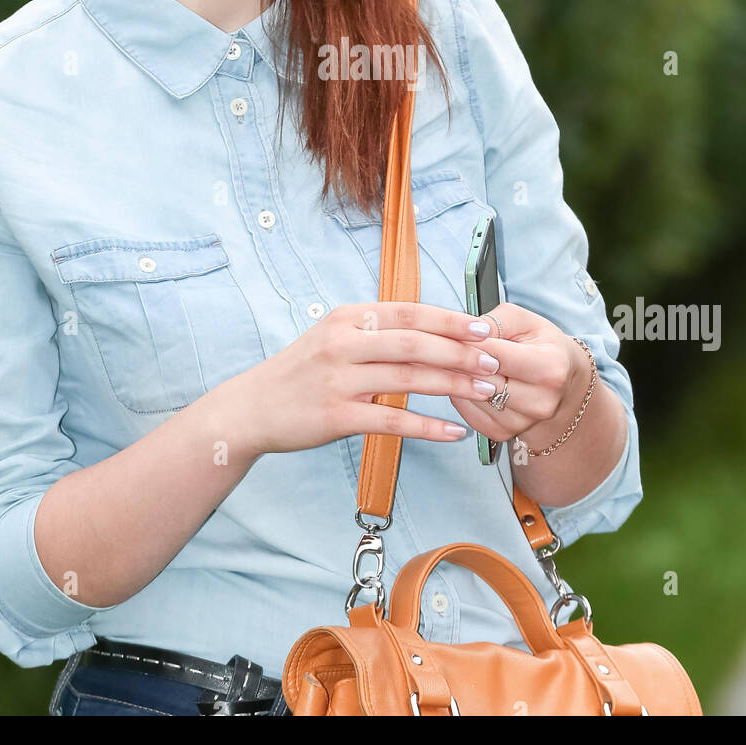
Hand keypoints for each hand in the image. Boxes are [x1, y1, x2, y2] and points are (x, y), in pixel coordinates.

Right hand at [232, 301, 510, 456]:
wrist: (251, 408)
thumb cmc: (300, 373)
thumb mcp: (332, 337)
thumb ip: (373, 331)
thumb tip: (428, 328)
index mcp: (347, 318)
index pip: (409, 313)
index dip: (450, 320)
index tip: (484, 328)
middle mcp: (343, 343)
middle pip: (415, 343)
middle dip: (460, 352)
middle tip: (495, 361)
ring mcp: (339, 380)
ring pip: (408, 379)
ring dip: (452, 385)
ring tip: (485, 392)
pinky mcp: (335, 416)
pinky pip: (392, 422)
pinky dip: (427, 427)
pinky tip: (453, 432)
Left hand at [448, 303, 589, 449]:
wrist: (563, 386)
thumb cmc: (543, 347)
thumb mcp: (526, 322)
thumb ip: (496, 321)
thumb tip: (464, 331)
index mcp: (550, 368)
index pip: (496, 354)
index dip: (468, 341)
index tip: (450, 330)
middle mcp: (540, 401)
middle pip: (481, 378)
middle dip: (458, 359)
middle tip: (442, 344)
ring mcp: (522, 423)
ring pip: (470, 396)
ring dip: (456, 378)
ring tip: (453, 360)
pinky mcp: (502, 434)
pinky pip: (467, 412)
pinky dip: (460, 395)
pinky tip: (463, 380)